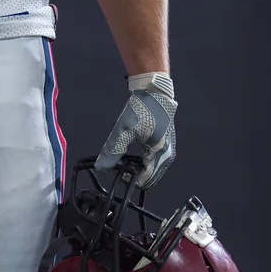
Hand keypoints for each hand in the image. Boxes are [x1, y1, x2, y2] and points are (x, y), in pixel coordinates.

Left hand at [95, 72, 176, 189]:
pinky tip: (133, 153)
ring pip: (152, 170)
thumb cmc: (144, 108)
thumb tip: (102, 168)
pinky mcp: (165, 144)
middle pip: (150, 177)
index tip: (119, 171)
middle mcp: (168, 155)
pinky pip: (154, 161)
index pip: (146, 180)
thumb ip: (113, 152)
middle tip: (120, 165)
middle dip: (134, 174)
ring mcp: (168, 150)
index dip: (130, 179)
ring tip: (125, 158)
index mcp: (161, 155)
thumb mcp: (124, 131)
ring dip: (138, 168)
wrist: (154, 91)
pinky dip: (143, 161)